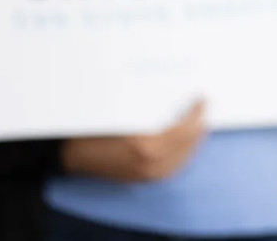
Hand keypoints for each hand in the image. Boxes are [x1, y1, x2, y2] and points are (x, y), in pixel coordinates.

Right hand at [60, 100, 206, 181]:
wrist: (74, 155)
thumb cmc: (96, 128)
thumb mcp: (123, 111)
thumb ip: (152, 107)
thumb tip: (178, 96)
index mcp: (146, 144)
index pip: (187, 128)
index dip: (198, 112)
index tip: (202, 99)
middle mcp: (151, 162)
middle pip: (190, 142)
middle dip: (199, 124)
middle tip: (202, 108)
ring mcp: (149, 174)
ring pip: (186, 156)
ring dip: (194, 138)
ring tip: (197, 122)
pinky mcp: (146, 180)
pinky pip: (175, 166)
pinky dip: (184, 151)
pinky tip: (185, 140)